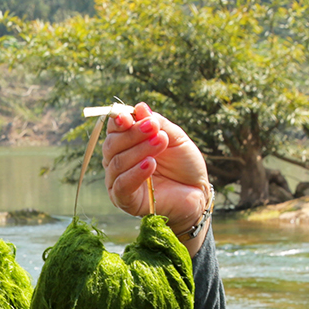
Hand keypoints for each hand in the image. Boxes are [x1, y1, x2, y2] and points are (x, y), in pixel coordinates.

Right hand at [103, 102, 212, 252]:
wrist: (197, 192)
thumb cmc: (184, 165)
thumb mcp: (174, 138)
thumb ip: (157, 123)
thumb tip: (139, 107)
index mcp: (126, 144)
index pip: (114, 129)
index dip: (119, 120)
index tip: (131, 115)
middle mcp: (117, 162)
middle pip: (112, 144)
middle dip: (133, 134)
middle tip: (154, 128)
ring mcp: (118, 181)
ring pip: (118, 163)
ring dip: (139, 150)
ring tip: (160, 143)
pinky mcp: (125, 200)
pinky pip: (122, 185)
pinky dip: (135, 172)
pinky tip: (150, 163)